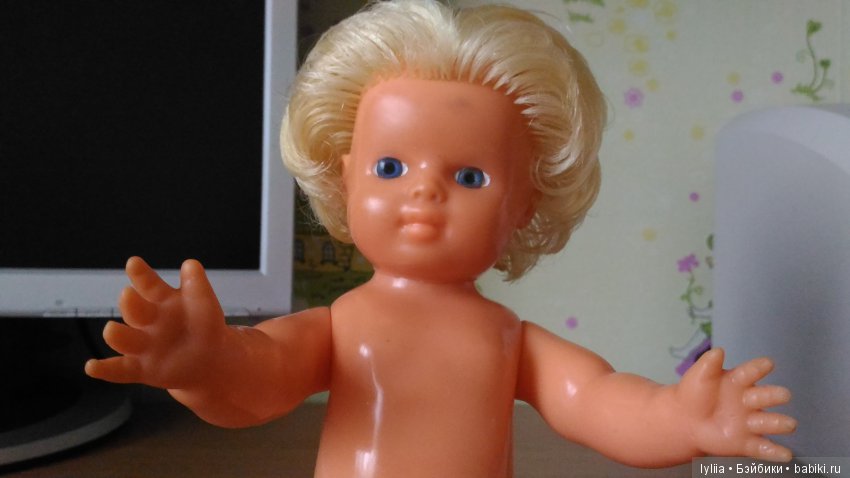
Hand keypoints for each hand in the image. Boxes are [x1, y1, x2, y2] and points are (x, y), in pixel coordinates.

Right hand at [85, 256, 227, 390]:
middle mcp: (145, 320)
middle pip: (133, 309)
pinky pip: (119, 370)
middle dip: (129, 302)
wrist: (210, 360)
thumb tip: (190, 264)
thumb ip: (197, 286)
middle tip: (128, 294)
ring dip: (115, 334)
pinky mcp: (139, 369)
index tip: (134, 263)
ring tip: (111, 330)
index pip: (148, 285)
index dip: (141, 274)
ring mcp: (141, 345)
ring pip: (122, 338)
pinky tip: (92, 367)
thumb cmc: (204, 326)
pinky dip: (104, 369)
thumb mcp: (204, 305)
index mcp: (161, 300)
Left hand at [677, 348, 795, 461]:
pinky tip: (786, 455)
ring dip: (779, 423)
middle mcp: (750, 401)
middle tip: (783, 395)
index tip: (768, 364)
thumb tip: (718, 351)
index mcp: (739, 381)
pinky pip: (762, 448)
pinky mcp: (747, 442)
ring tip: (789, 424)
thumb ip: (708, 364)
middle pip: (765, 397)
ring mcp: (750, 422)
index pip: (750, 372)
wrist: (685, 421)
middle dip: (774, 396)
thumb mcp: (699, 376)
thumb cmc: (695, 394)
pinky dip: (775, 452)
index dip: (759, 368)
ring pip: (768, 422)